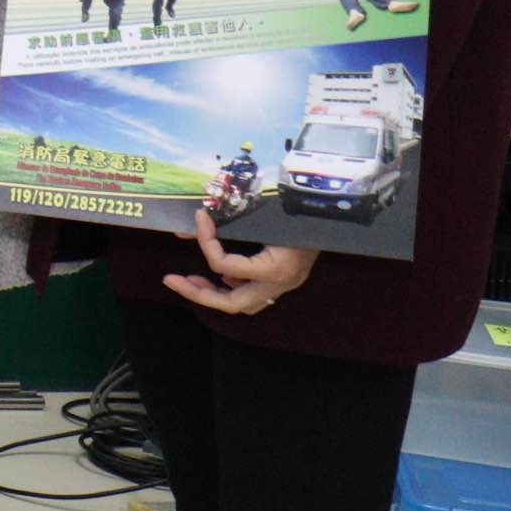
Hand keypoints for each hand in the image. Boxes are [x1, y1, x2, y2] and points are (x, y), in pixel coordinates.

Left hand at [167, 209, 319, 317]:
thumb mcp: (261, 211)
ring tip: (191, 280)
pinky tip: (220, 276)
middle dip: (198, 293)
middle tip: (172, 280)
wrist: (337, 209)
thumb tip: (181, 231)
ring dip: (215, 294)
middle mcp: (282, 283)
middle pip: (232, 303)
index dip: (205, 241)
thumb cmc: (300, 206)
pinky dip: (234, 287)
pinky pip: (256, 294)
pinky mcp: (287, 280)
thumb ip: (223, 221)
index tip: (199, 217)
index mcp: (276, 267)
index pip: (223, 263)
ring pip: (244, 304)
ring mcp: (287, 285)